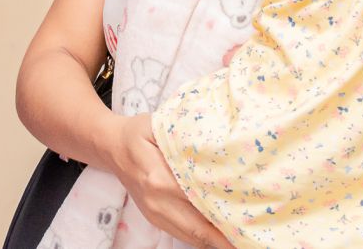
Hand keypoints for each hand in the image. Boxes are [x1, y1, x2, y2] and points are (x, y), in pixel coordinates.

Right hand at [108, 115, 235, 248]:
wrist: (110, 146)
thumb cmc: (137, 133)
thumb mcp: (158, 124)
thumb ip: (183, 135)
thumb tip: (215, 145)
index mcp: (158, 178)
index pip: (198, 199)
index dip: (223, 209)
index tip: (246, 215)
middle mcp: (156, 201)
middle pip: (198, 228)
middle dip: (226, 235)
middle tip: (251, 234)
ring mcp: (155, 214)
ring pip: (191, 236)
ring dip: (217, 240)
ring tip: (242, 237)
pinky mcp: (155, 219)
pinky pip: (183, 235)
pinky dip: (204, 237)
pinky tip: (222, 233)